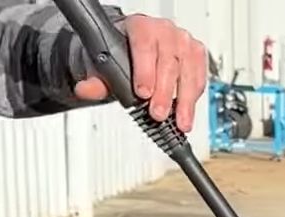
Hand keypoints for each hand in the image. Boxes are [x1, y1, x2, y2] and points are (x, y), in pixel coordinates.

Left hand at [74, 15, 208, 131]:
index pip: (145, 47)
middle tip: (157, 114)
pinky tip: (187, 113)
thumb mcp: (105, 64)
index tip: (142, 93)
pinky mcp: (197, 55)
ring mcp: (184, 42)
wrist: (138, 47)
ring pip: (189, 72)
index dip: (145, 71)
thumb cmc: (124, 53)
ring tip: (179, 122)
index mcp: (141, 27)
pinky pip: (199, 78)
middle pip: (169, 63)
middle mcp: (166, 31)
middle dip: (164, 93)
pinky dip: (193, 98)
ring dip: (185, 101)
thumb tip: (85, 90)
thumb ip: (96, 79)